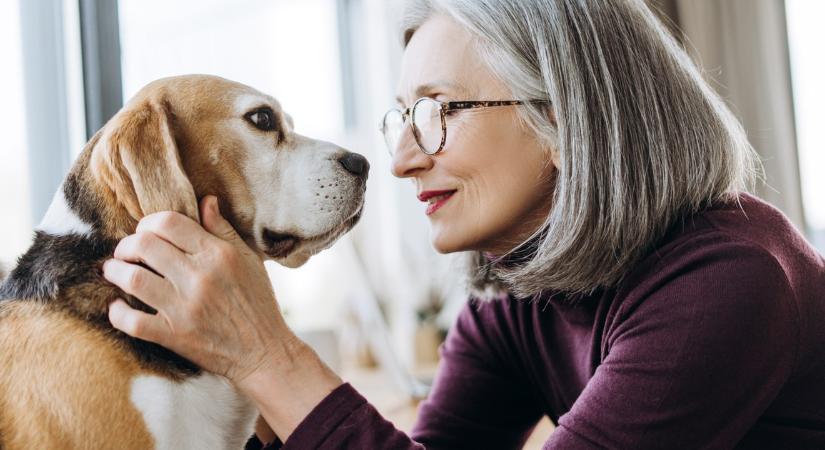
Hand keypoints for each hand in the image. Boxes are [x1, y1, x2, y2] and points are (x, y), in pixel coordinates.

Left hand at [102, 196, 293, 384]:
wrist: (263, 351)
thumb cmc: (258, 302)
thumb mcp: (248, 259)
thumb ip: (222, 229)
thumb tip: (206, 200)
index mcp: (218, 254)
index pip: (169, 223)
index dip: (148, 222)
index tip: (145, 231)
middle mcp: (199, 278)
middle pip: (144, 245)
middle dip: (126, 245)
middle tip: (126, 252)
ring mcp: (184, 308)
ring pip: (133, 280)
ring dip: (115, 272)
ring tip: (114, 271)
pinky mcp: (174, 336)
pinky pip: (132, 322)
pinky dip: (117, 312)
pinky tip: (117, 306)